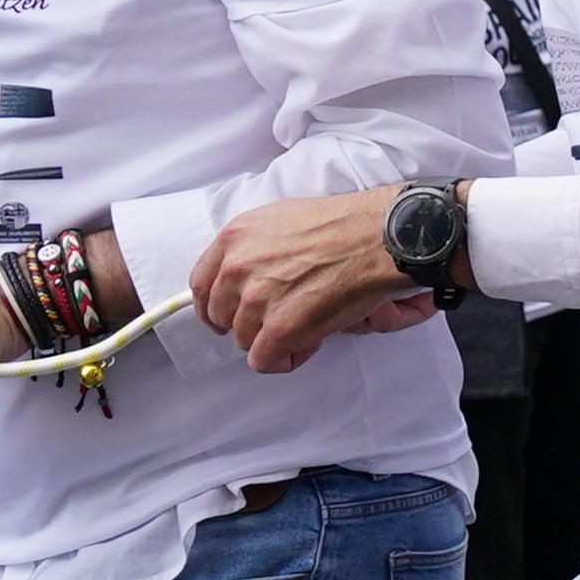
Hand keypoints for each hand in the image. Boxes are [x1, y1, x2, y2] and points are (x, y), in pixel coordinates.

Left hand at [192, 187, 438, 370]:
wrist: (378, 237)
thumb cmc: (344, 225)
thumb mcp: (281, 219)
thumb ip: (257, 247)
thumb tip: (255, 278)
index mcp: (234, 238)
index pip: (201, 284)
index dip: (217, 304)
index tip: (231, 313)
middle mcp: (237, 268)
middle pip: (222, 316)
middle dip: (248, 323)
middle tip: (280, 320)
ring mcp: (256, 299)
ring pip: (244, 340)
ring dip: (271, 340)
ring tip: (305, 328)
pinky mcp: (280, 327)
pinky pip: (263, 360)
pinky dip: (283, 360)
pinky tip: (306, 345)